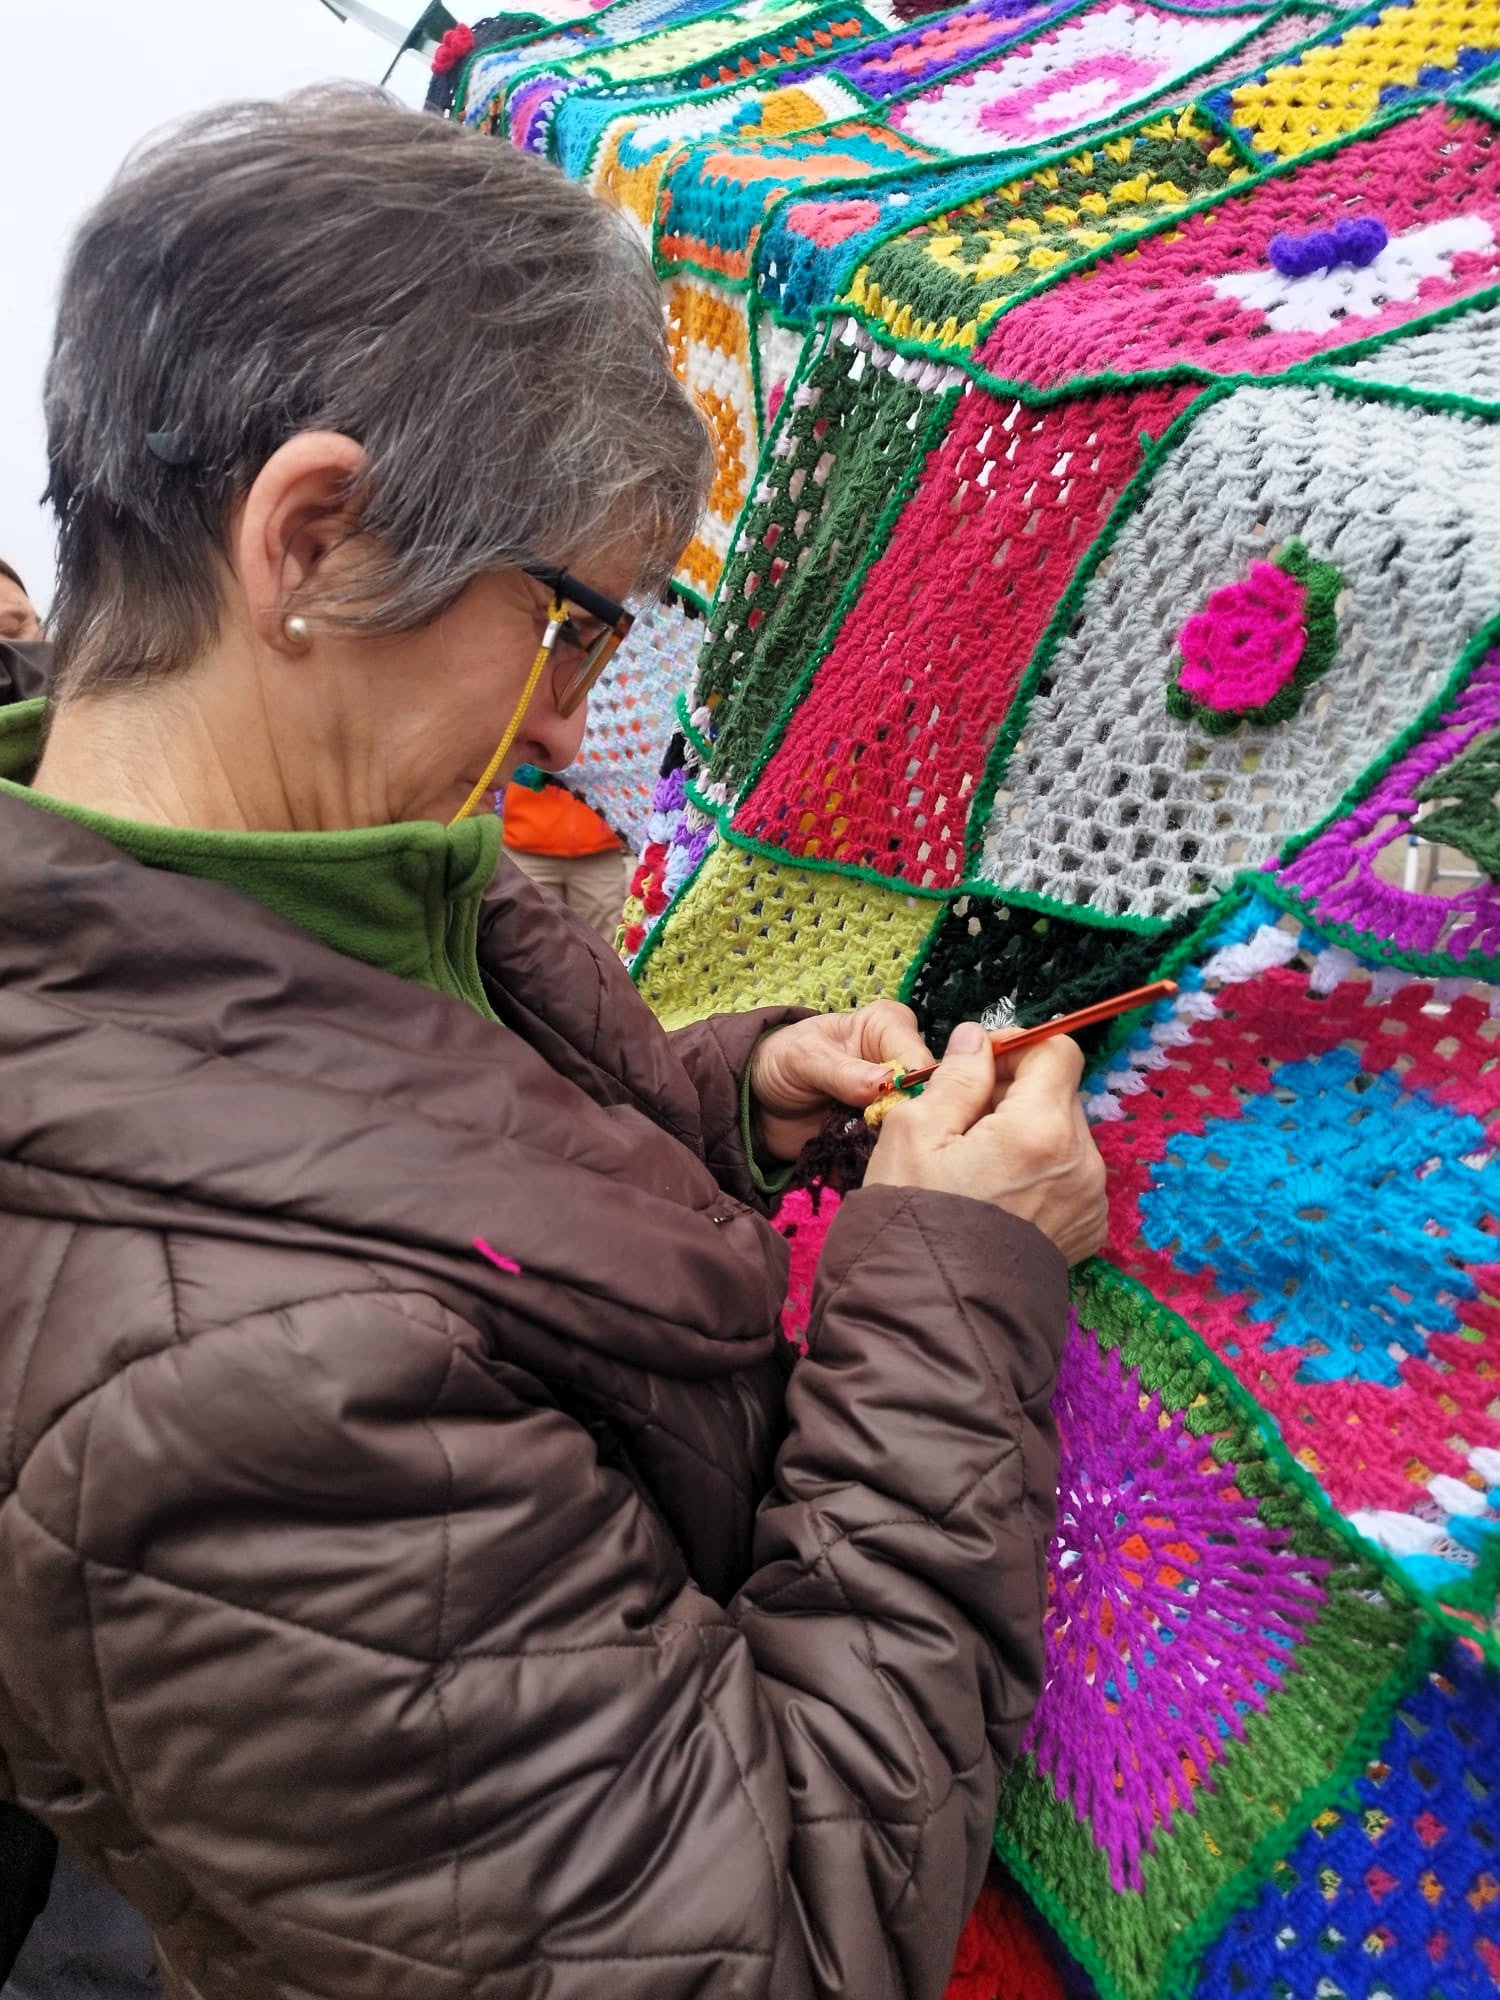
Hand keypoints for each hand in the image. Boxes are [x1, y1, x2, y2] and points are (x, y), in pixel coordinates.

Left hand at [750, 1002, 932, 1162]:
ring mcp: (893, 1101)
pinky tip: (865, 1165)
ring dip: (892, 1143)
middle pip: (927, 1095)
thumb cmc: (779, 1061)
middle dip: (907, 1120)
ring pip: (914, 1127)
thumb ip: (842, 1072)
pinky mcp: (881, 1132)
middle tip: (878, 1137)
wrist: (757, 1101)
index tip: (895, 1111)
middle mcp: (899, 1061)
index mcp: (888, 1027)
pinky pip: (893, 1148)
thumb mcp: (804, 1058)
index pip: (919, 1058)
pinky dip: (880, 1159)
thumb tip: (884, 1084)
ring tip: (865, 1152)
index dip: (914, 1086)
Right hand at [864, 1021, 1106, 1264]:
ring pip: (1064, 1134)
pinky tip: (998, 1194)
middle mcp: (1081, 1160)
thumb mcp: (914, 1132)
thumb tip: (978, 1039)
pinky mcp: (1088, 1227)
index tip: (979, 1063)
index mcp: (1041, 1129)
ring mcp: (1090, 1198)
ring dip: (1027, 1131)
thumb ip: (957, 1077)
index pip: (1057, 1050)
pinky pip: (1069, 1174)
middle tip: (964, 1117)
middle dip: (1015, 1092)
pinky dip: (1039, 1170)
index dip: (1017, 1046)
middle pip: (1060, 1092)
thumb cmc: (915, 1219)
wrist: (935, 1310)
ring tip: (977, 1162)